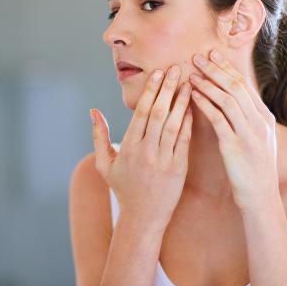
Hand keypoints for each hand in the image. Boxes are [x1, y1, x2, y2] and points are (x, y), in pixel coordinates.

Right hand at [90, 65, 192, 229]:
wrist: (143, 217)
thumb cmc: (123, 187)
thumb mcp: (104, 163)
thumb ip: (99, 136)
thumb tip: (93, 111)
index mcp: (128, 147)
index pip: (141, 113)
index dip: (151, 91)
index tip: (158, 73)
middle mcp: (146, 152)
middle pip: (158, 114)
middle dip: (168, 89)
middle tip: (176, 68)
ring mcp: (163, 160)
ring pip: (173, 124)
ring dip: (181, 102)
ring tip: (189, 83)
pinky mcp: (179, 169)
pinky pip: (184, 141)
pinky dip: (188, 122)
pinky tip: (193, 107)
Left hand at [189, 49, 278, 210]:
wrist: (261, 197)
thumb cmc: (254, 170)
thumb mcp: (257, 140)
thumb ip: (247, 119)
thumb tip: (234, 100)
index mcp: (264, 117)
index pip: (244, 84)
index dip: (226, 68)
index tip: (212, 54)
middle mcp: (259, 121)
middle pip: (235, 86)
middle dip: (215, 69)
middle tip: (197, 55)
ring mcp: (248, 133)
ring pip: (227, 99)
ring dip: (207, 83)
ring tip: (191, 73)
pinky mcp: (235, 145)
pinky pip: (218, 119)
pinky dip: (205, 104)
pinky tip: (193, 96)